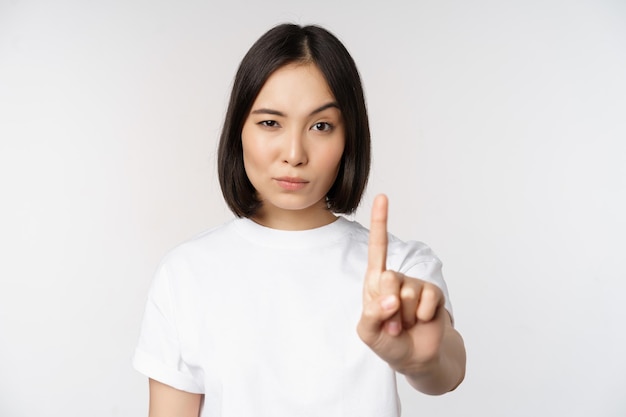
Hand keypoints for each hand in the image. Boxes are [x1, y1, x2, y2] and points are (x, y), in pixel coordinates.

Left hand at [356, 194, 446, 373]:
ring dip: (405, 316)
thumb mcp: (368, 332)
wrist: (416, 357)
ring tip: (404, 324)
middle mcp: (395, 279)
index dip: (381, 222)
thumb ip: (371, 315)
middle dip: (389, 306)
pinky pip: (427, 300)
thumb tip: (391, 300)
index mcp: (375, 282)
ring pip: (408, 293)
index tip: (383, 197)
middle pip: (389, 278)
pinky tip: (421, 322)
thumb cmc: (388, 341)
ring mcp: (415, 285)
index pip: (378, 249)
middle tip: (391, 322)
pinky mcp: (433, 295)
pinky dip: (422, 317)